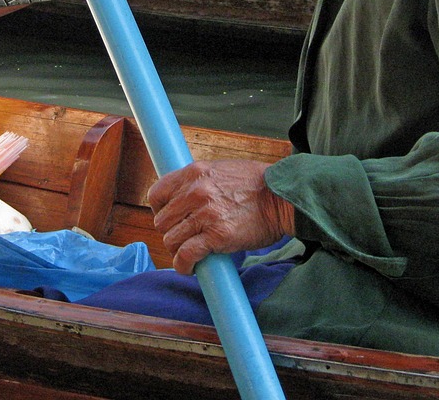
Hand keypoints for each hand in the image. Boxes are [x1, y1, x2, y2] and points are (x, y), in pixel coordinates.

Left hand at [147, 159, 294, 275]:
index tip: (169, 219)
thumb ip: (200, 181)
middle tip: (184, 239)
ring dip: (177, 251)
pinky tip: (190, 268)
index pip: (157, 194)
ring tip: (189, 254)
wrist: (281, 198)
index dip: (159, 210)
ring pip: (171, 239)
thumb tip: (184, 196)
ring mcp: (205, 214)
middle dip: (171, 233)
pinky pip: (186, 254)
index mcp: (195, 172)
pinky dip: (184, 265)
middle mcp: (195, 192)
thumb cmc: (257, 184)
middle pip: (162, 221)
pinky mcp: (216, 236)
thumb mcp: (222, 170)